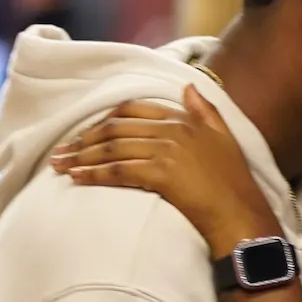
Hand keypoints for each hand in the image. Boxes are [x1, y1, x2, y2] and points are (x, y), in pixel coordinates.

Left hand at [54, 84, 274, 261]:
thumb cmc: (234, 183)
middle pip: (116, 128)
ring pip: (112, 149)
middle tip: (62, 151)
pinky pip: (118, 171)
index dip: (104, 121)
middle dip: (84, 140)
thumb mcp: (224, 137)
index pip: (132, 110)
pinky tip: (77, 179)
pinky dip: (94, 174)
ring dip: (82, 157)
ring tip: (60, 166)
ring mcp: (166, 151)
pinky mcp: (161, 174)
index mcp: (183, 119)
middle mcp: (172, 130)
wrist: (240, 214)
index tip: (86, 133)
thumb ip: (204, 110)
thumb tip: (188, 87)